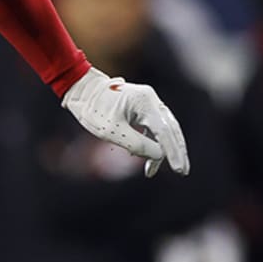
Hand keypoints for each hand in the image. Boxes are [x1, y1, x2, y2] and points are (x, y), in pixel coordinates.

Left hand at [61, 67, 189, 176]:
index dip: (173, 152)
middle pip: (171, 129)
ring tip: (155, 169)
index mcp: (145, 102)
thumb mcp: (112, 131)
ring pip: (164, 128)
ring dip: (164, 148)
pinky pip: (154, 125)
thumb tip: (159, 155)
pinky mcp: (141, 106)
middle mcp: (150, 99)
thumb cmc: (93, 109)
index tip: (179, 170)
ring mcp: (147, 101)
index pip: (165, 131)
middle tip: (182, 172)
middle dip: (176, 151)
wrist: (80, 89)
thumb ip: (137, 144)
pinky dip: (153, 141)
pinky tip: (146, 156)